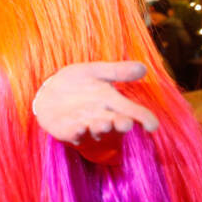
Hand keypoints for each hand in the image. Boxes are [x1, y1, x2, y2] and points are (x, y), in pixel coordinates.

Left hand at [33, 61, 158, 144]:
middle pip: (116, 124)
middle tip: (125, 122)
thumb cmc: (77, 83)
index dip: (144, 119)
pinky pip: (73, 134)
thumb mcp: (95, 72)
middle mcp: (102, 117)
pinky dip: (76, 132)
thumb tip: (144, 68)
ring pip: (96, 131)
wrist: (49, 90)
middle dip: (121, 124)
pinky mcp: (67, 131)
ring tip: (104, 123)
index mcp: (112, 103)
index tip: (153, 125)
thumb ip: (117, 71)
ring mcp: (85, 126)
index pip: (133, 112)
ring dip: (101, 128)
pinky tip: (78, 128)